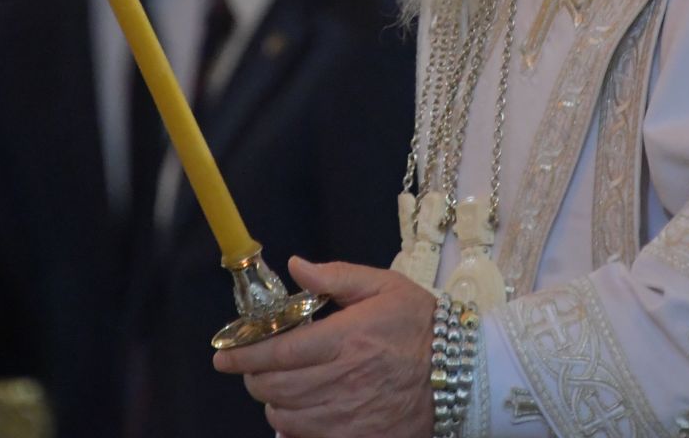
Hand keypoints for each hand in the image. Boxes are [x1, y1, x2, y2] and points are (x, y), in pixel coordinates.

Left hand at [213, 256, 437, 437]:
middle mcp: (342, 380)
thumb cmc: (421, 324)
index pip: (279, 351)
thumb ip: (336, 276)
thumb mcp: (383, 286)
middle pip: (275, 388)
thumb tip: (295, 267)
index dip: (244, 355)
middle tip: (252, 369)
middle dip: (253, 379)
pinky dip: (293, 430)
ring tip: (277, 389)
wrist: (465, 372)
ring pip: (286, 418)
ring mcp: (351, 416)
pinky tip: (296, 417)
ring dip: (272, 404)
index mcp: (345, 338)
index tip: (223, 356)